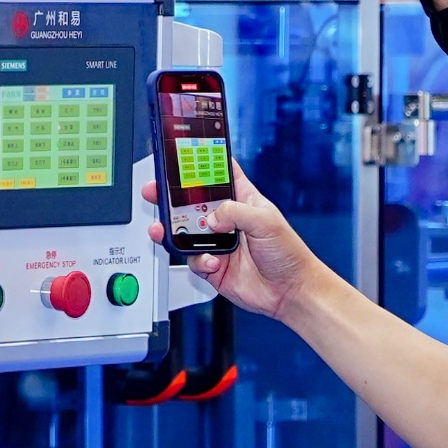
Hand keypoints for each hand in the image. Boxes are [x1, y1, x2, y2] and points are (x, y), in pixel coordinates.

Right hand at [143, 161, 323, 322]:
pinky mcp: (213, 266)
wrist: (290, 292)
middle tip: (156, 191)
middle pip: (192, 203)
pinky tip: (212, 262)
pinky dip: (198, 260)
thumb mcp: (266, 221)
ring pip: (186, 232)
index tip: (183, 155)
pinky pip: (193, 260)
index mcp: (242, 200)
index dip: (202, 163)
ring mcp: (218, 243)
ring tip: (165, 229)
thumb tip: (211, 217)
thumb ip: (236, 212)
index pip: (220, 174)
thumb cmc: (289, 253)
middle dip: (172, 197)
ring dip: (174, 230)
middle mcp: (228, 220)